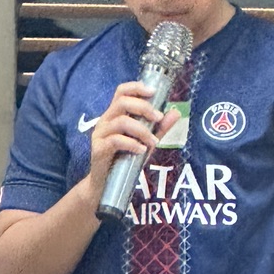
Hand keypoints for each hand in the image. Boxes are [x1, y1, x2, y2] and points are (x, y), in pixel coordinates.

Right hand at [86, 81, 179, 200]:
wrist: (106, 186)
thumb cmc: (125, 160)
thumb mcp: (146, 142)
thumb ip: (159, 128)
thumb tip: (175, 112)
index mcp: (115, 115)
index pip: (121, 91)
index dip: (136, 87)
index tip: (153, 92)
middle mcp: (105, 120)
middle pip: (123, 102)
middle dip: (144, 108)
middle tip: (158, 118)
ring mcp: (99, 134)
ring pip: (122, 121)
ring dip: (142, 130)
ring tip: (153, 142)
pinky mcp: (98, 149)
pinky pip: (116, 140)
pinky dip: (132, 144)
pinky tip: (142, 150)